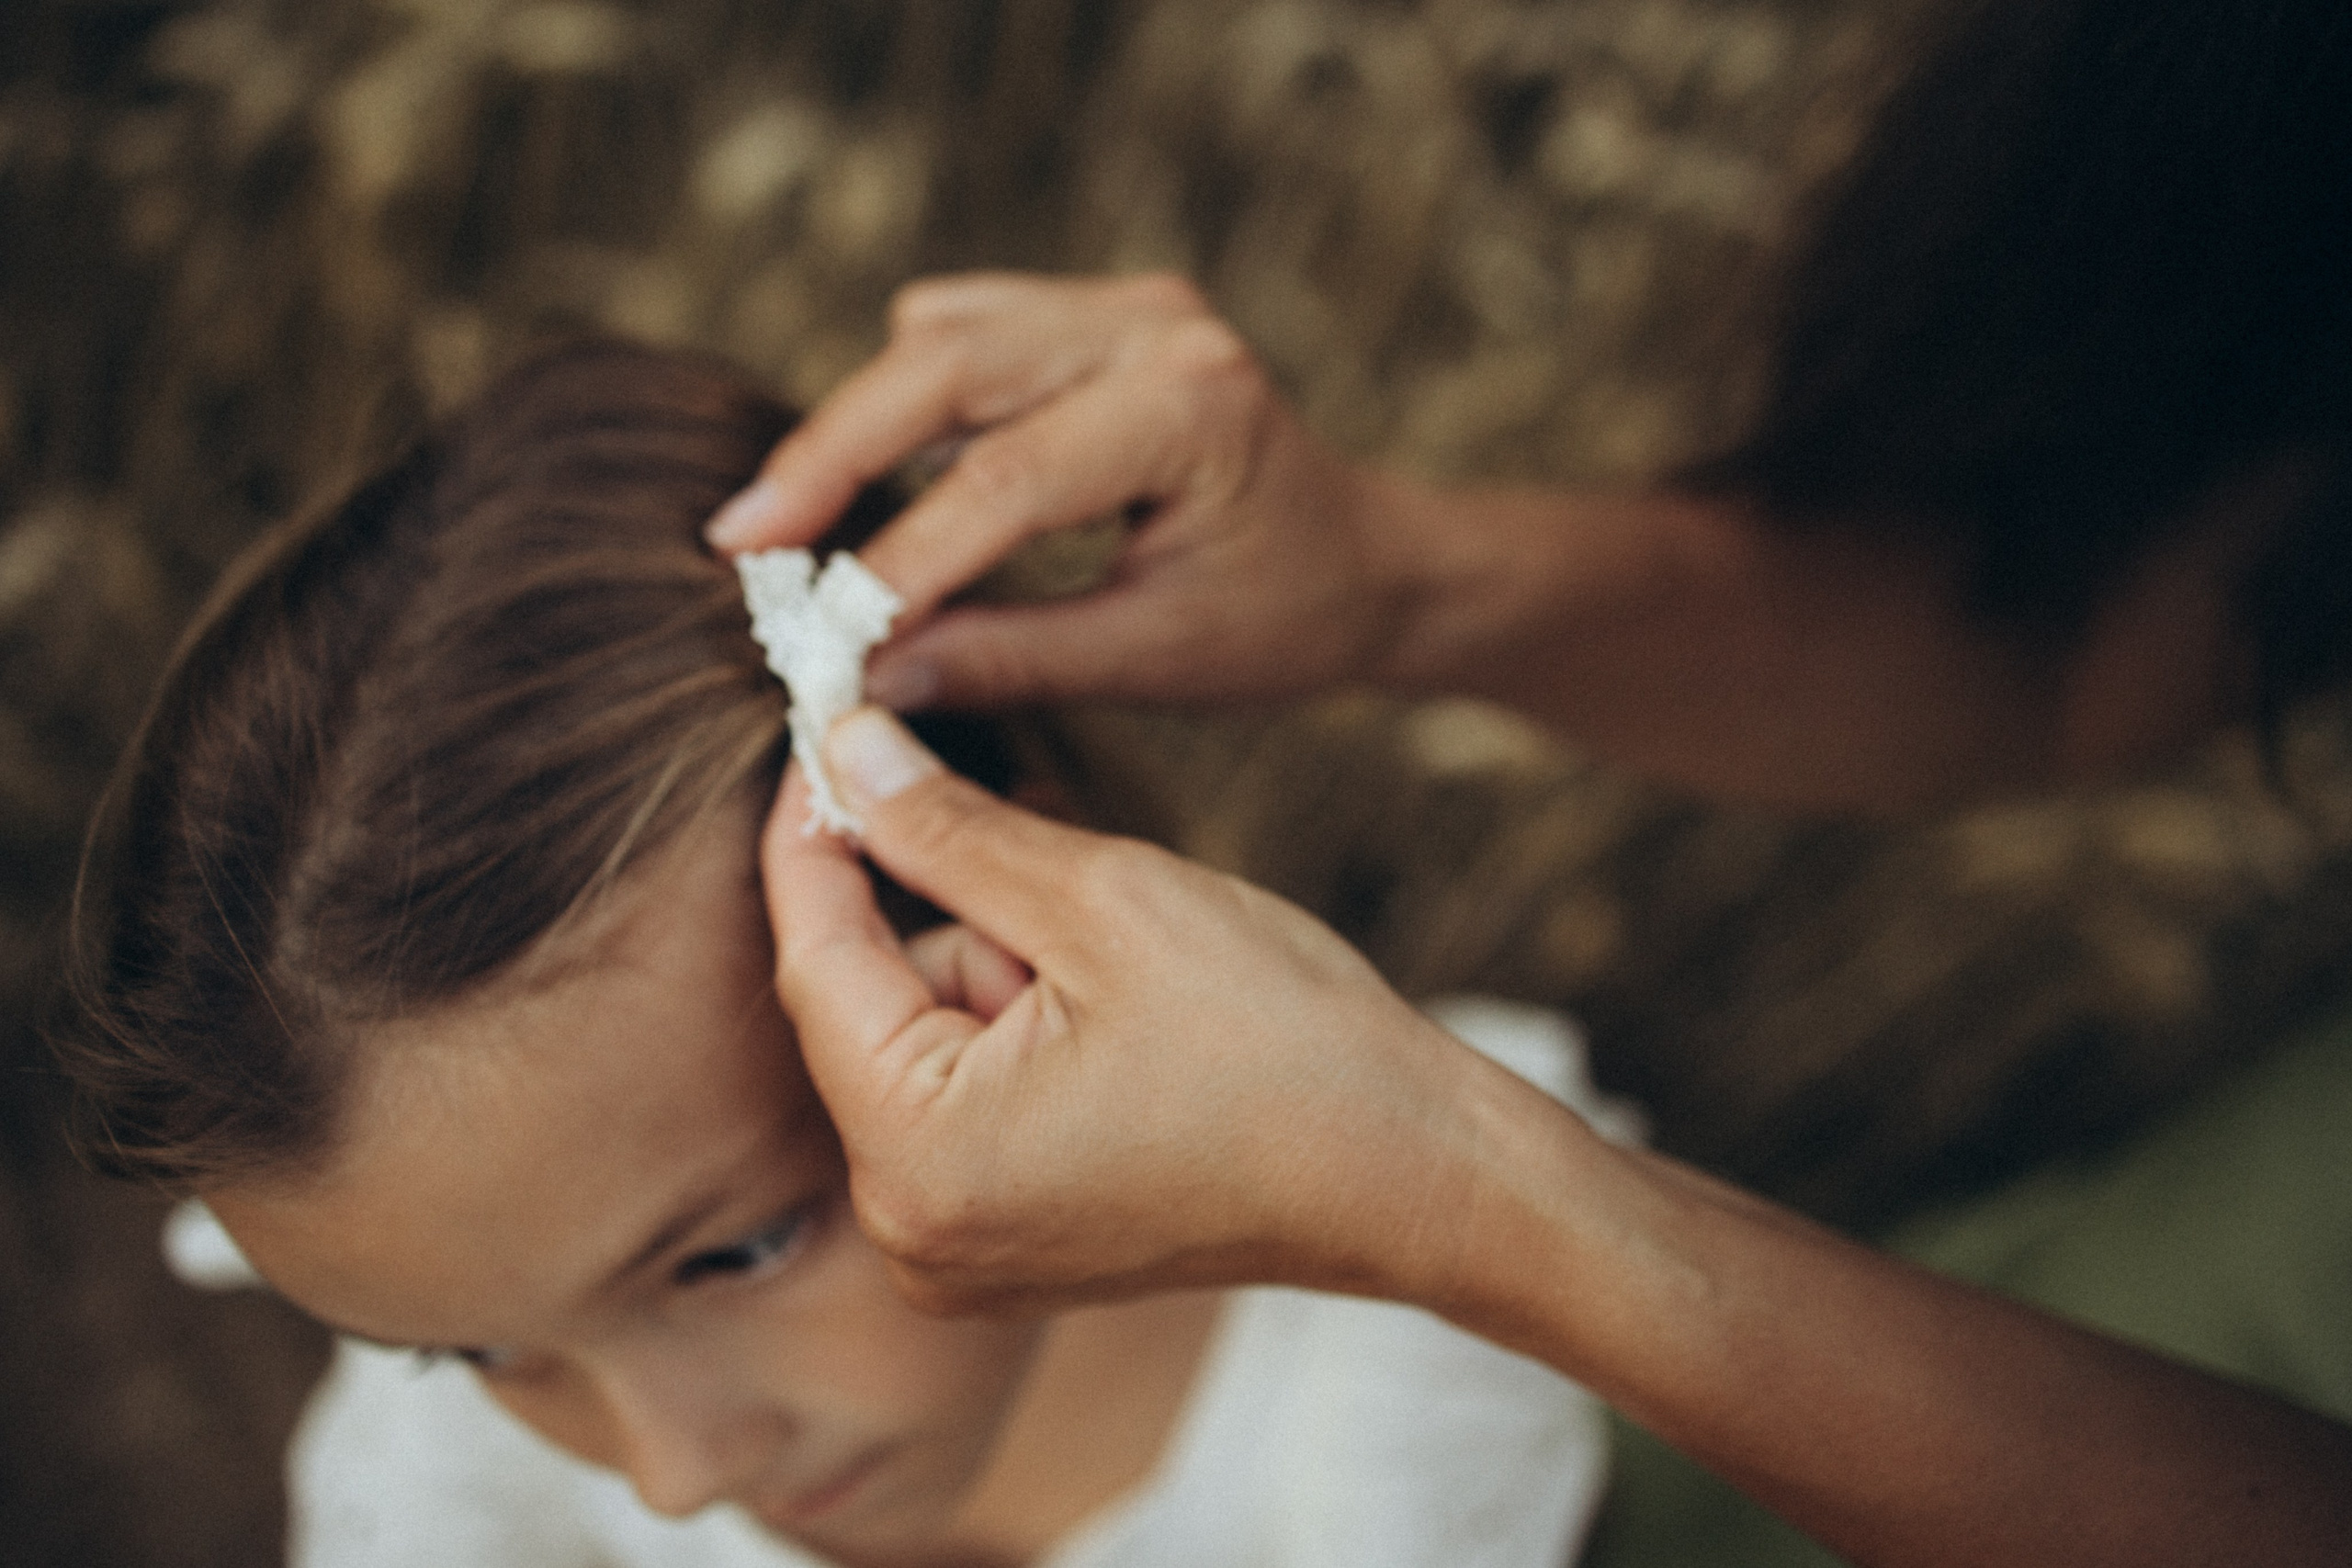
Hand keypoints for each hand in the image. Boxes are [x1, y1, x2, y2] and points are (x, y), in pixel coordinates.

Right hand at [707, 272, 1413, 711]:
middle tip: (739, 544)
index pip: (1003, 480)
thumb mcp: (1154, 658)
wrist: (1371, 560)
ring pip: (941, 335)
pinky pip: (965, 330)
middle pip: (944, 363)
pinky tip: (874, 479)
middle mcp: (1155, 328)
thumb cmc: (1282, 621)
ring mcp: (1126, 305)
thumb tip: (865, 683)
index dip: (894, 560)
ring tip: (786, 527)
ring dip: (858, 425)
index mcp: (1189, 409)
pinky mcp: (1097, 313)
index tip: (810, 635)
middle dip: (830, 455)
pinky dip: (907, 401)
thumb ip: (1008, 660)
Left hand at [759, 706, 1490, 1312]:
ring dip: (1005, 959)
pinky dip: (1025, 1016)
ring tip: (1129, 961)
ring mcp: (964, 1245)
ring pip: (929, 1035)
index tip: (827, 729)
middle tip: (1070, 870)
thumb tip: (845, 751)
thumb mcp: (1104, 904)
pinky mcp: (1014, 1237)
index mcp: (919, 1162)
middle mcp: (914, 1230)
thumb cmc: (1286, 1049)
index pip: (814, 959)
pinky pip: (971, 1090)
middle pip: (873, 1002)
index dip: (816, 830)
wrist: (1421, 1176)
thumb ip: (951, 830)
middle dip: (958, 910)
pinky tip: (1119, 995)